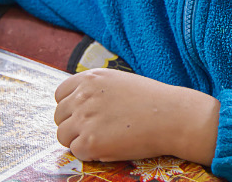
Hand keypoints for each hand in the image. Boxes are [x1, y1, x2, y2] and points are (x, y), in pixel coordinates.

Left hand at [53, 68, 219, 164]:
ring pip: (63, 135)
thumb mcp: (119, 81)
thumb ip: (96, 90)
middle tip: (95, 130)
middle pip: (59, 116)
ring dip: (78, 139)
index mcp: (90, 78)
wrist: (172, 116)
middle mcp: (83, 96)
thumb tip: (79, 105)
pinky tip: (109, 146)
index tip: (81, 115)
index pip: (61, 94)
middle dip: (73, 124)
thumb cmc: (152, 100)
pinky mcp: (90, 142)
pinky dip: (89, 153)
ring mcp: (84, 119)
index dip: (70, 106)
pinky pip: (76, 151)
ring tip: (102, 139)